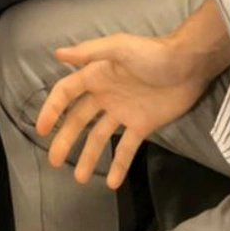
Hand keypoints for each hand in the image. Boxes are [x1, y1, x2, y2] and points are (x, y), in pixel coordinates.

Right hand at [36, 32, 211, 190]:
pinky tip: (112, 183)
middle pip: (79, 119)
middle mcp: (106, 94)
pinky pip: (127, 148)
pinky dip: (119, 165)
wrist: (188, 65)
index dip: (52, 109)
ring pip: (100, 137)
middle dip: (66, 139)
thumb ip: (89, 52)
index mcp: (97, 74)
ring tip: (80, 179)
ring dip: (89, 157)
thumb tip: (58, 53)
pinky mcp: (142, 125)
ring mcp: (124, 112)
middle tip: (54, 162)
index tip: (41, 130)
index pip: (66, 93)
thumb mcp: (119, 47)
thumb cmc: (152, 53)